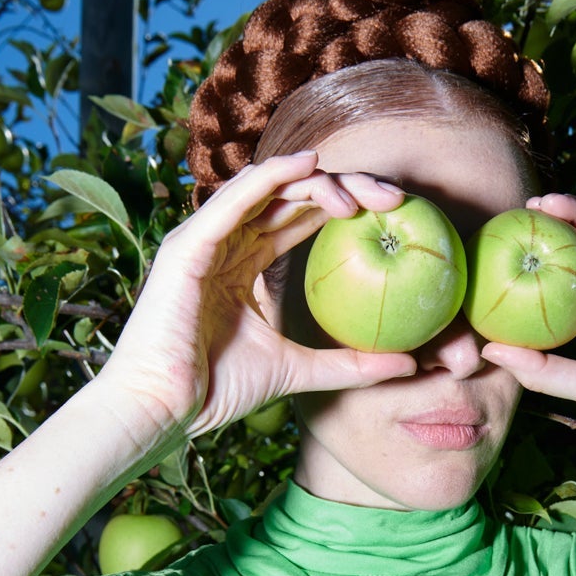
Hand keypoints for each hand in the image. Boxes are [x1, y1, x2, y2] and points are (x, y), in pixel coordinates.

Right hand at [98, 151, 419, 435]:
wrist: (165, 409)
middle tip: (395, 198)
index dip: (346, 208)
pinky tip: (309, 166)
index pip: (300, 219)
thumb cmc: (216, 390)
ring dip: (319, 182)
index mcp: (243, 263)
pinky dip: (273, 177)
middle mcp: (224, 242)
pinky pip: (235, 199)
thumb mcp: (299, 371)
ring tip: (364, 193)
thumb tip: (410, 365)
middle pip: (291, 197)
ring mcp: (204, 239)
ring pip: (269, 188)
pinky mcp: (188, 245)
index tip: (396, 215)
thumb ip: (349, 364)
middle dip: (345, 189)